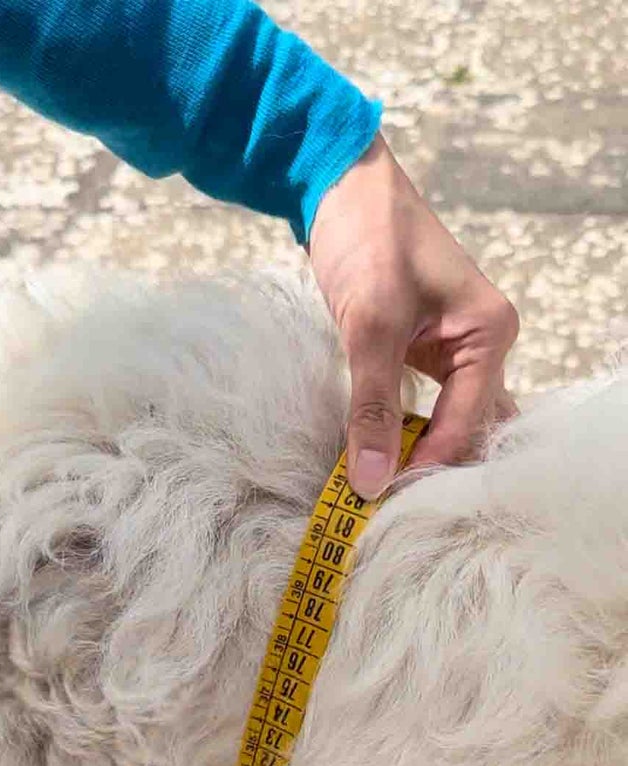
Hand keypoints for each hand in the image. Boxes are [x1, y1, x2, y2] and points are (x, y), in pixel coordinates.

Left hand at [307, 135, 518, 498]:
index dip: (425, 466)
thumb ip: (371, 406)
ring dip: (411, 454)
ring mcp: (452, 351)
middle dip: (427, 467)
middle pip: (465, 429)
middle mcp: (482, 346)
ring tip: (371, 491)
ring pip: (443, 422)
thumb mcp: (370, 328)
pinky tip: (370, 458)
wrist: (342, 191)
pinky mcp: (419, 352)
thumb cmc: (368, 243)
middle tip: (379, 508)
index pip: (466, 424)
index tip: (379, 502)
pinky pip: (419, 406)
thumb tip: (369, 480)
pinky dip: (397, 432)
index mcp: (489, 334)